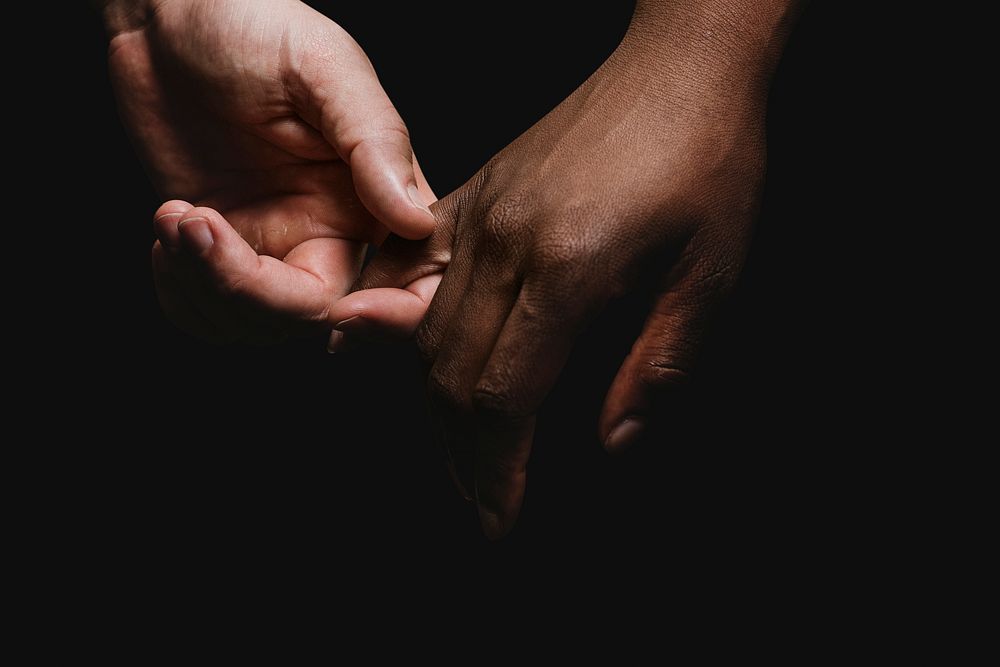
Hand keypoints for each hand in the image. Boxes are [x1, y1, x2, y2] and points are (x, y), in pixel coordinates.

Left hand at [105, 0, 434, 341]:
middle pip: (316, 316)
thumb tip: (416, 222)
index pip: (414, 282)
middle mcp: (331, 231)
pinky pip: (210, 314)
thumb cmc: (253, 24)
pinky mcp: (220, 249)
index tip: (342, 314)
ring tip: (176, 217)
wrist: (168, 16)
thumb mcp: (323, 68)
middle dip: (248, 292)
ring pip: (257, 324)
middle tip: (197, 226)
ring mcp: (272, 245)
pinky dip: (181, 294)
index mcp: (376, 195)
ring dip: (202, 287)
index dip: (391, 319)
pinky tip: (170, 232)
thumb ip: (375, 142)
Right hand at [330, 1, 798, 536]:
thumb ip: (661, 363)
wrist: (677, 66)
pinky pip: (418, 274)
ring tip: (458, 456)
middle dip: (462, 456)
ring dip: (436, 408)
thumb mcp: (713, 271)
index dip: (499, 468)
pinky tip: (394, 359)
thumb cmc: (707, 160)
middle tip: (480, 505)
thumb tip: (616, 445)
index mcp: (567, 268)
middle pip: (450, 377)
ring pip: (426, 335)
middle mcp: (505, 244)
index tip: (502, 516)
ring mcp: (480, 215)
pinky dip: (404, 330)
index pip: (504, 397)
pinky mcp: (474, 194)